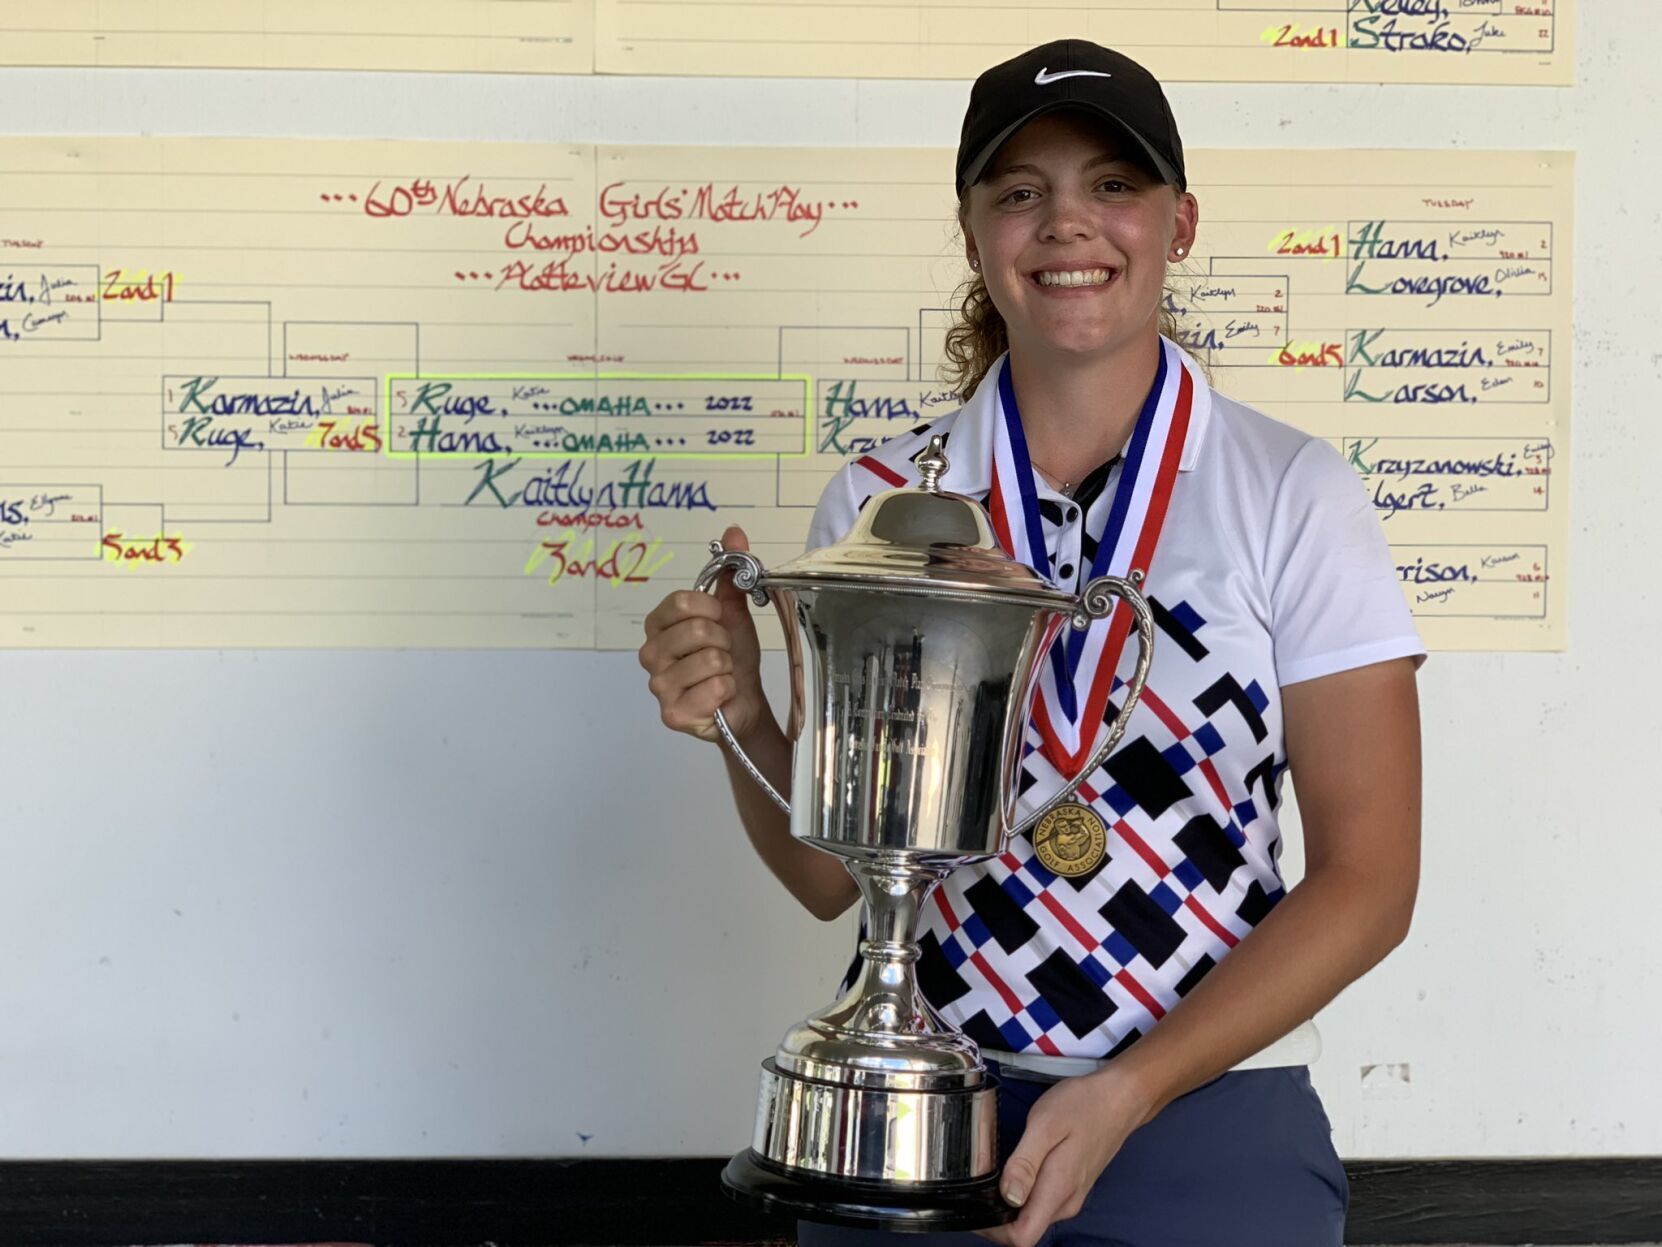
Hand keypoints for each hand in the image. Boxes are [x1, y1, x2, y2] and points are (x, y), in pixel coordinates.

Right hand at [638, 525, 766, 742]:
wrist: (744, 701)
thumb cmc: (733, 658)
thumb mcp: (733, 612)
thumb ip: (730, 575)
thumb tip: (734, 531)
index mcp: (659, 624)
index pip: (682, 602)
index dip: (712, 609)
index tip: (720, 620)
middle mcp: (650, 653)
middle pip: (697, 630)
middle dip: (724, 641)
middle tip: (722, 652)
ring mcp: (658, 686)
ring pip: (711, 660)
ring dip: (728, 667)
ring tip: (721, 674)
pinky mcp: (672, 714)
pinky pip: (714, 689)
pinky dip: (727, 690)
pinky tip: (719, 696)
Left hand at [977, 1069, 1153, 1246]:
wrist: (1120, 1098)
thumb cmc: (1083, 1106)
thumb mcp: (1046, 1126)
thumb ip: (1025, 1163)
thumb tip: (1007, 1197)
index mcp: (1058, 1191)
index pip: (1022, 1238)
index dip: (992, 1229)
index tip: (973, 1204)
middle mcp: (1065, 1203)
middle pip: (1023, 1229)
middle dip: (995, 1215)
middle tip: (976, 1183)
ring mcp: (1070, 1196)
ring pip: (1031, 1216)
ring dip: (1007, 1204)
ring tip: (992, 1173)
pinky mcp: (1072, 1186)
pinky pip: (1040, 1202)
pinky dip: (1022, 1193)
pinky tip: (1015, 1169)